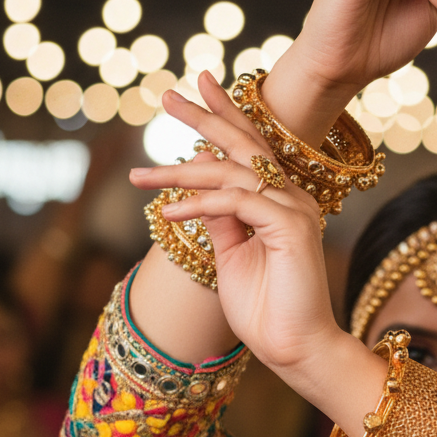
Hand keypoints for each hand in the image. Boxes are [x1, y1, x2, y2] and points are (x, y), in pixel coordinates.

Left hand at [130, 96, 384, 436]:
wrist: (296, 348)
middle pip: (246, 145)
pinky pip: (236, 203)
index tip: (195, 88)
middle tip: (168, 95)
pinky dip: (199, 204)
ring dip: (181, 173)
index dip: (225, 115)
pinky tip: (168, 211)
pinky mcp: (291, 229)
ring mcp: (296, 211)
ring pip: (234, 173)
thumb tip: (198, 178)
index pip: (251, 149)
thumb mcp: (231, 256)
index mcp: (282, 203)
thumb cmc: (266, 310)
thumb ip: (220, 218)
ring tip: (140, 175)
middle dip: (205, 117)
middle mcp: (293, 199)